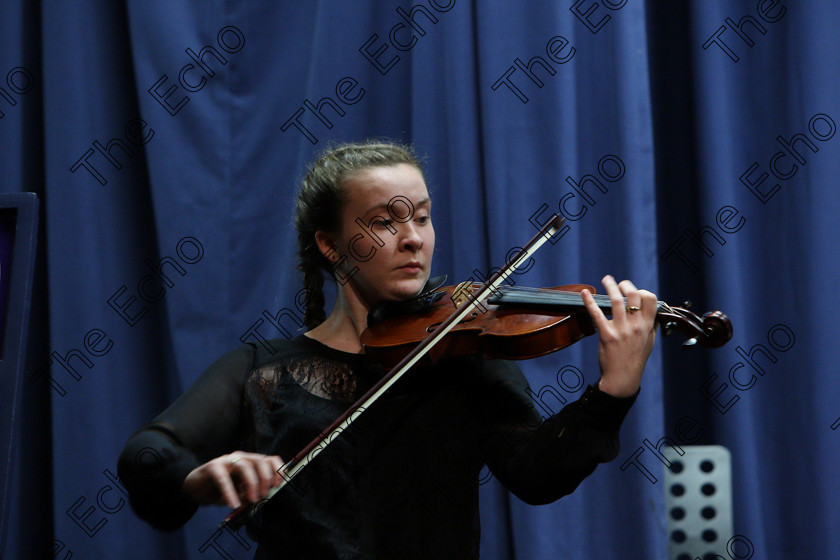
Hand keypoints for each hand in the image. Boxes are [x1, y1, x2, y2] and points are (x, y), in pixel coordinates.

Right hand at [182, 451, 284, 508]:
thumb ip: (250, 493)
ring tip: (251, 500)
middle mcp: (241, 458)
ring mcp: (226, 461)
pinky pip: (223, 478)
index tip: (278, 486)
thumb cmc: (220, 490)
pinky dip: (230, 492)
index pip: (270, 460)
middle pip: (260, 461)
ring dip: (251, 484)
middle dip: (265, 478)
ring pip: (244, 466)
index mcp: (250, 462)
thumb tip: (263, 499)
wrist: (194, 488)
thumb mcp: (239, 492)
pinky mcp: (213, 467)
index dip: (277, 471)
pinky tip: (232, 504)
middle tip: (263, 496)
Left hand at [581, 275, 657, 397]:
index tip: (634, 291)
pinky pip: (597, 314)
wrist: (623, 378)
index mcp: (647, 326)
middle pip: (633, 295)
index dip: (642, 291)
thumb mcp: (649, 342)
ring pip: (616, 300)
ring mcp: (621, 330)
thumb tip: (649, 310)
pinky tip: (584, 293)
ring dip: (610, 286)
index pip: (650, 299)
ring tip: (606, 279)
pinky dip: (589, 301)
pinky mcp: (606, 335)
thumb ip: (650, 325)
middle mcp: (636, 326)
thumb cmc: (635, 360)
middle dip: (625, 285)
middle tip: (618, 283)